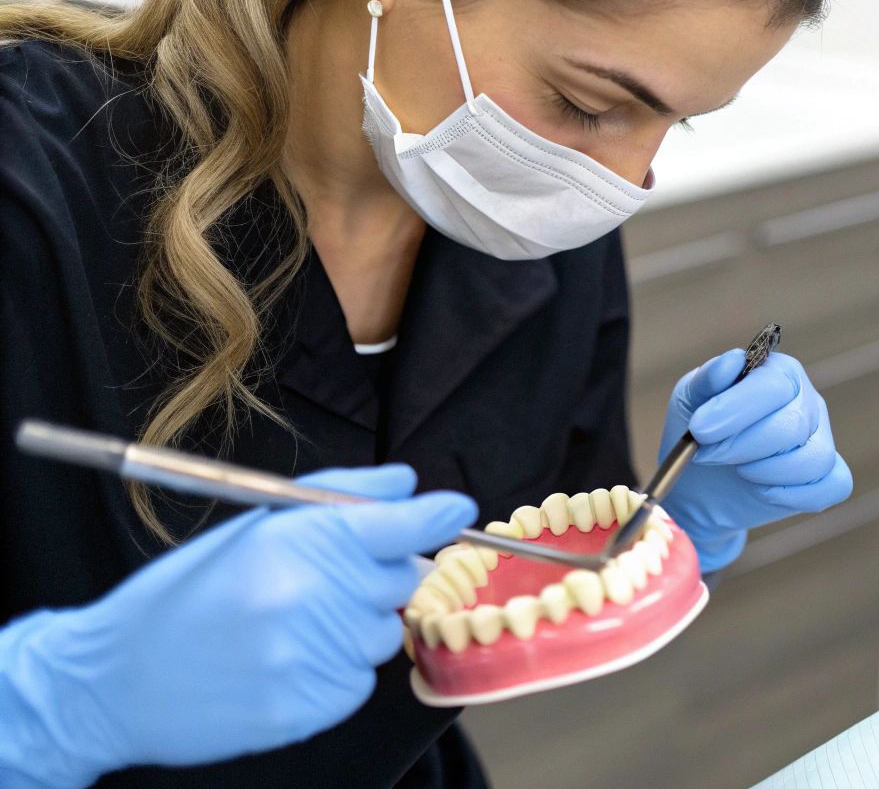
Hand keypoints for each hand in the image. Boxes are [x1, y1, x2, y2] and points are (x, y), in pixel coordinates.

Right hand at [0, 465, 474, 786]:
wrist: (111, 682)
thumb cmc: (180, 597)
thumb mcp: (248, 527)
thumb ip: (336, 496)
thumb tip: (407, 483)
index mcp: (292, 544)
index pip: (399, 524)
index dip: (436, 515)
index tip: (455, 510)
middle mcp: (307, 598)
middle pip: (403, 578)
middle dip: (379, 574)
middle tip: (323, 581)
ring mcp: (308, 657)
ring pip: (384, 632)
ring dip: (356, 626)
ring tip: (290, 626)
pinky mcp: (306, 708)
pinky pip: (358, 682)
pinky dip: (335, 672)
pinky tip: (284, 662)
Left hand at [658, 349, 852, 571]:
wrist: (700, 484)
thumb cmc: (701, 432)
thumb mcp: (690, 399)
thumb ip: (708, 379)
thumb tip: (732, 361)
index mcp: (781, 374)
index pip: (774, 386)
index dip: (736, 410)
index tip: (700, 430)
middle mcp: (808, 402)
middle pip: (794, 425)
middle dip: (743, 446)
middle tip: (707, 453)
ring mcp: (822, 440)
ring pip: (816, 459)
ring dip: (768, 472)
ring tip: (738, 471)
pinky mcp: (829, 477)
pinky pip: (834, 486)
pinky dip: (796, 495)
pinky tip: (763, 492)